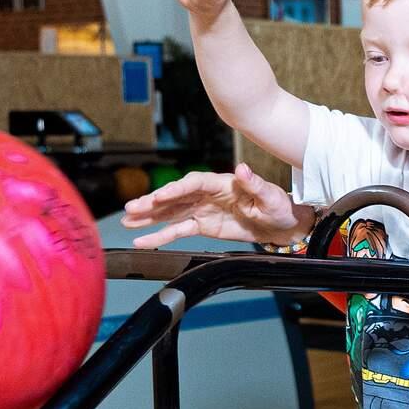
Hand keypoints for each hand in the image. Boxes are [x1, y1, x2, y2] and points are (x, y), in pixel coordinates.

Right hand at [120, 163, 311, 249]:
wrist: (281, 225)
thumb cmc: (278, 206)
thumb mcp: (270, 195)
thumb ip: (254, 183)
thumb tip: (243, 168)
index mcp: (221, 183)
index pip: (193, 183)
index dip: (176, 189)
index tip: (159, 197)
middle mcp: (207, 194)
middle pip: (175, 197)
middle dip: (153, 203)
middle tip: (131, 209)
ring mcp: (202, 210)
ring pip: (170, 213)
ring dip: (149, 217)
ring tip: (127, 221)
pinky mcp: (202, 226)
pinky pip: (177, 230)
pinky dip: (160, 236)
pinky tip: (142, 240)